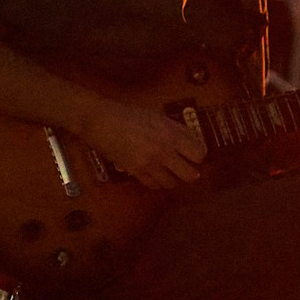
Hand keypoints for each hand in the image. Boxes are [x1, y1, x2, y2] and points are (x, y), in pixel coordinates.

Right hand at [83, 98, 205, 189]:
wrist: (100, 121)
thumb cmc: (130, 114)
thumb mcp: (158, 117)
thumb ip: (178, 130)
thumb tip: (194, 142)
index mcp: (171, 135)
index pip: (199, 154)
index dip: (199, 156)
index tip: (195, 155)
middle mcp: (163, 152)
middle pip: (190, 175)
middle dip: (191, 173)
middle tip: (187, 168)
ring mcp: (149, 164)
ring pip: (172, 184)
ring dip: (174, 179)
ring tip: (170, 172)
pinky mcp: (134, 172)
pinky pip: (153, 185)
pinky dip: (157, 182)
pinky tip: (155, 175)